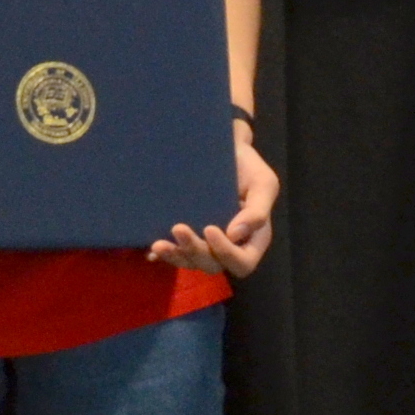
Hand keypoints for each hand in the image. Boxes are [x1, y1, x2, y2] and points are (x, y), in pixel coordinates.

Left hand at [154, 123, 279, 276]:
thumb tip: (236, 235)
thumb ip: (258, 211)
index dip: (226, 254)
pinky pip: (174, 254)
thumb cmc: (248, 166)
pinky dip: (162, 256)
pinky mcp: (186, 236)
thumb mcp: (263, 183)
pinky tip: (150, 250)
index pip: (242, 263)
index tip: (210, 229)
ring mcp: (205, 243)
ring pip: (191, 262)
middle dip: (195, 251)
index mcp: (251, 240)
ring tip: (158, 244)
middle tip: (179, 228)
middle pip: (213, 266)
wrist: (224, 149)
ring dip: (175, 256)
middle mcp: (228, 247)